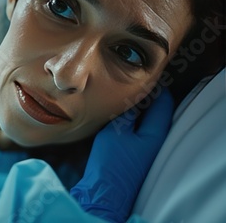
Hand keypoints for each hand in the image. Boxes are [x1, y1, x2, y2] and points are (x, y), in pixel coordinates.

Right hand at [70, 87, 173, 222]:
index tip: (142, 78)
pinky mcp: (136, 156)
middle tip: (129, 87)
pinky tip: (117, 120)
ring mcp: (146, 150)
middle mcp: (156, 141)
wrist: (104, 192)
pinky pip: (138, 133)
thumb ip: (128, 113)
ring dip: (137, 112)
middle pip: (156, 112)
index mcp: (156, 132)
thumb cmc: (111, 162)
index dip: (155, 88)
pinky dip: (131, 123)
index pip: (164, 103)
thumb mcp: (117, 131)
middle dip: (145, 99)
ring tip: (121, 100)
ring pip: (146, 122)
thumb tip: (134, 99)